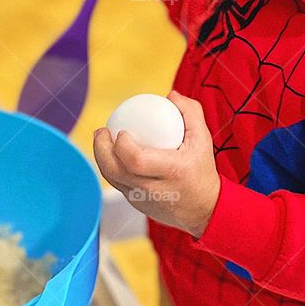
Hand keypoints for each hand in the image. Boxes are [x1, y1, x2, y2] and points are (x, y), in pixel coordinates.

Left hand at [93, 91, 220, 237]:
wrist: (203, 210)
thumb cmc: (202, 170)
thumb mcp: (203, 139)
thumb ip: (191, 112)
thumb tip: (170, 95)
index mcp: (172, 172)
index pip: (137, 161)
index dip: (122, 146)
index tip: (121, 131)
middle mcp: (154, 190)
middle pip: (116, 172)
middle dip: (101, 150)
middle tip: (102, 131)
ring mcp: (143, 201)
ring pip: (112, 180)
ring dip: (101, 158)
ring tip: (101, 139)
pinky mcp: (136, 206)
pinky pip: (117, 185)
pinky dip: (111, 168)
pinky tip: (111, 152)